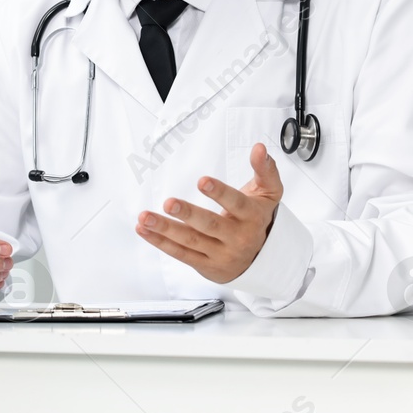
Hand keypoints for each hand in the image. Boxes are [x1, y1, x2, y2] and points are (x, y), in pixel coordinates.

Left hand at [136, 142, 283, 283]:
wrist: (262, 260)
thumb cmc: (257, 218)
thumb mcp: (269, 194)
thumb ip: (265, 170)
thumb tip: (259, 147)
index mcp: (251, 217)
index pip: (236, 204)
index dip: (219, 193)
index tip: (202, 181)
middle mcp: (237, 237)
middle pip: (210, 225)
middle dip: (188, 214)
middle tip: (169, 203)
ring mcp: (220, 253)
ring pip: (191, 241)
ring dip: (165, 229)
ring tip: (145, 217)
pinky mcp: (205, 265)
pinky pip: (180, 254)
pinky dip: (160, 242)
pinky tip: (143, 229)